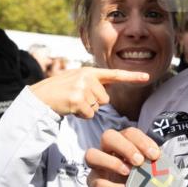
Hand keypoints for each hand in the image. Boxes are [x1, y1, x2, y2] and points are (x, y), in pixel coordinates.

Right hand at [30, 68, 149, 118]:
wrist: (40, 97)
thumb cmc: (59, 91)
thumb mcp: (77, 81)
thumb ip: (93, 84)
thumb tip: (106, 94)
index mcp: (90, 71)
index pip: (114, 74)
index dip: (132, 76)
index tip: (147, 77)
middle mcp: (88, 77)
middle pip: (105, 99)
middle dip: (93, 103)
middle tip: (77, 98)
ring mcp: (82, 88)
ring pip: (97, 108)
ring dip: (86, 109)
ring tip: (72, 102)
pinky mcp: (77, 99)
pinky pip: (89, 114)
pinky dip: (81, 115)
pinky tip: (70, 108)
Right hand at [85, 127, 159, 186]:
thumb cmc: (140, 178)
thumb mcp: (148, 167)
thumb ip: (152, 161)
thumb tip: (159, 159)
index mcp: (122, 141)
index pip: (129, 132)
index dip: (142, 141)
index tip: (155, 155)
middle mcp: (106, 150)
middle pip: (108, 136)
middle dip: (125, 147)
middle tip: (140, 161)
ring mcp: (97, 166)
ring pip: (91, 155)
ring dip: (112, 163)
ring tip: (129, 172)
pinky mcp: (93, 183)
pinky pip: (98, 183)